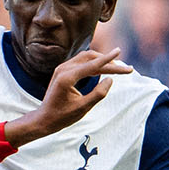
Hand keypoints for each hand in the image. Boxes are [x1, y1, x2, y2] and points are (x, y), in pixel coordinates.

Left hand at [4, 48, 132, 145]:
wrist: (44, 119)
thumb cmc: (62, 117)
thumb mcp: (83, 108)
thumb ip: (98, 94)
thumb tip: (110, 79)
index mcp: (67, 77)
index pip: (92, 64)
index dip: (108, 59)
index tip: (119, 51)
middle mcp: (63, 69)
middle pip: (90, 58)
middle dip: (108, 62)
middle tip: (124, 69)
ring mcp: (62, 68)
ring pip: (86, 58)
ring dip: (101, 61)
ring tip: (116, 69)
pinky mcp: (63, 71)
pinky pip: (81, 63)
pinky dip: (94, 64)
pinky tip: (103, 69)